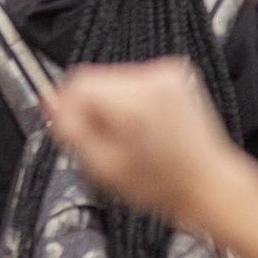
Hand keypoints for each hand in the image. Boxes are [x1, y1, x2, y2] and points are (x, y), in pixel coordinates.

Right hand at [47, 58, 242, 216]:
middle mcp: (154, 78)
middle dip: (93, 109)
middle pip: (95, 79)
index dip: (69, 107)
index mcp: (134, 100)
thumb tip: (49, 101)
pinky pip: (134, 80)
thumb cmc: (164, 184)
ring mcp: (168, 74)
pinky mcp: (176, 74)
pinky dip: (132, 101)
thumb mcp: (103, 167)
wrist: (208, 183)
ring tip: (131, 137)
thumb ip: (71, 130)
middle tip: (107, 141)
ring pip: (113, 79)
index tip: (76, 129)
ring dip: (112, 105)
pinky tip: (145, 126)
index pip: (77, 81)